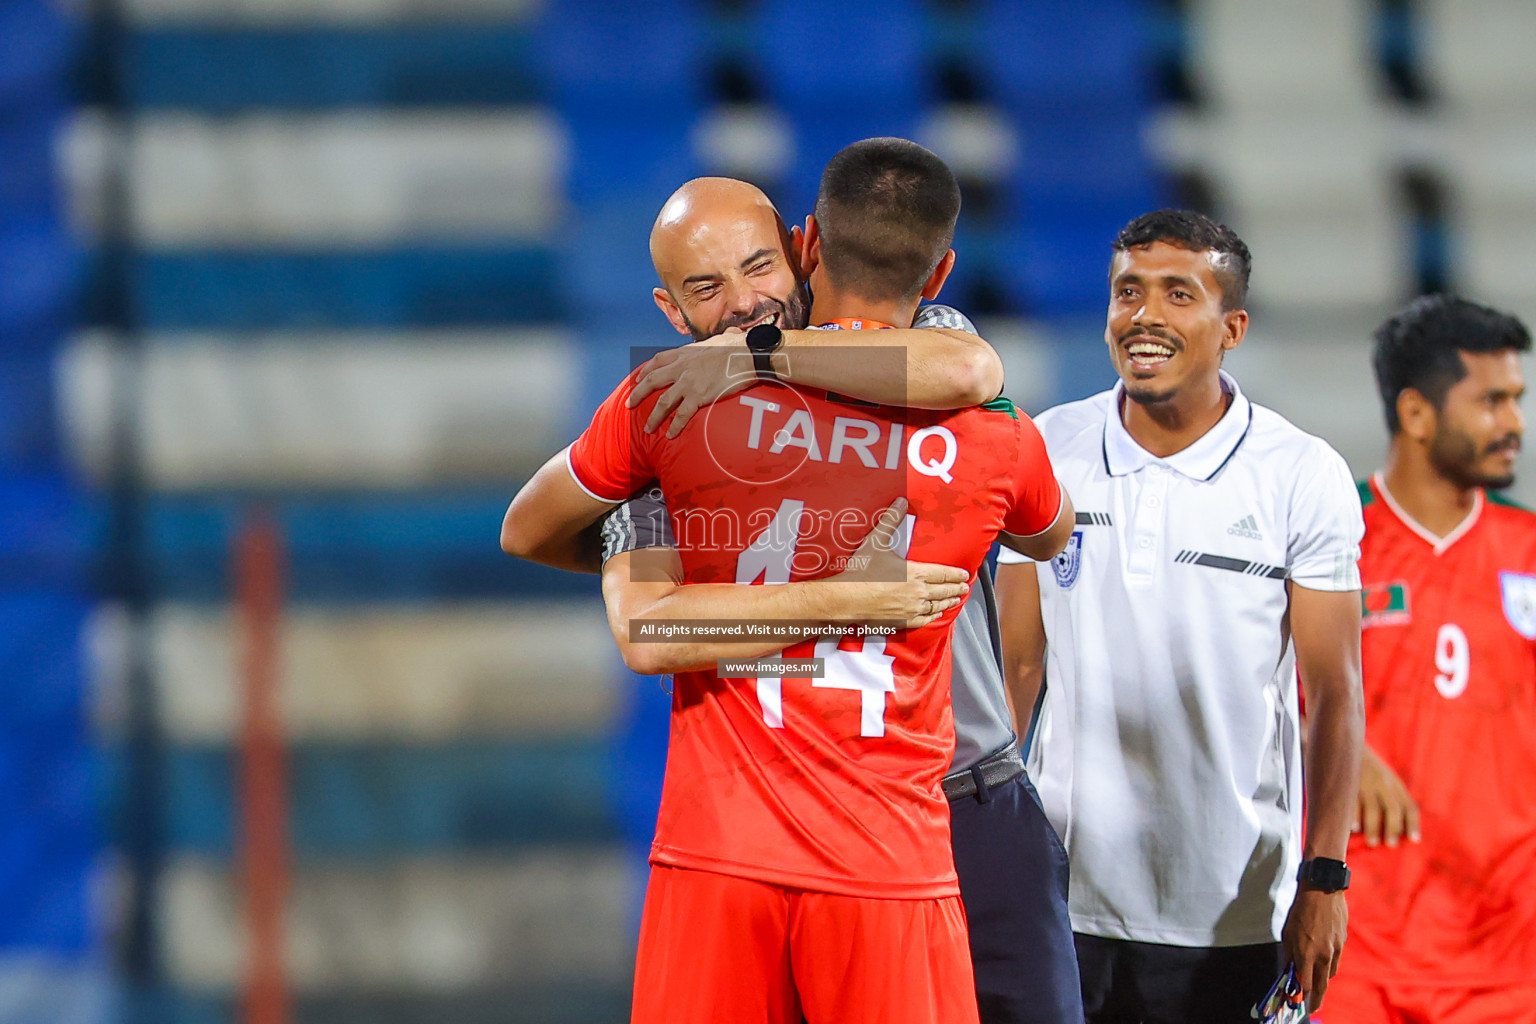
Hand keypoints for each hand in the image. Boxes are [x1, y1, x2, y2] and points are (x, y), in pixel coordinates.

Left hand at [626, 329, 754, 436]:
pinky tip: (670, 435)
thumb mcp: (719, 340)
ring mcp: (688, 382)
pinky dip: (674, 426)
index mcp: (686, 353)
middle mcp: (682, 367)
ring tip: (648, 428)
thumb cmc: (737, 347)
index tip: (638, 378)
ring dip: (653, 417)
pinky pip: (682, 414)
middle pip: (652, 381)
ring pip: (663, 402)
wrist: (747, 355)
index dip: (646, 370)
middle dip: (638, 394)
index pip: (659, 360)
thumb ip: (716, 342)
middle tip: (629, 404)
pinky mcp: (698, 396)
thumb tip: (729, 335)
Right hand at [832, 499, 969, 627]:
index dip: (956, 574)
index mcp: (916, 572)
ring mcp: (912, 609)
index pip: (943, 573)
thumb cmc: (862, 572)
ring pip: (937, 606)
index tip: (964, 574)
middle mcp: (918, 592)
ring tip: (955, 600)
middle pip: (944, 590)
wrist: (848, 599)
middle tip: (964, 587)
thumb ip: (890, 521)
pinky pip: (924, 620)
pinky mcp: (903, 622)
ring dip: (948, 602)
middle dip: (956, 588)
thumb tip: (900, 501)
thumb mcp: (876, 542)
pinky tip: (936, 615)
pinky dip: (933, 617)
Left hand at [1281, 887, 1346, 1012]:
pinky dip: (1329, 965)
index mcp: (1307, 952)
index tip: (1301, 1004)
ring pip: (1330, 973)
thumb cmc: (1300, 910)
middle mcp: (1323, 955)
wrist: (1323, 891)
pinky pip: (1336, 961)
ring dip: (1322, 979)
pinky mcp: (1343, 943)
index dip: (1303, 997)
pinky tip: (1323, 961)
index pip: (1306, 984)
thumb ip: (1290, 954)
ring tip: (1315, 981)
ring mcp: (1336, 949)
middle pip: (1322, 985)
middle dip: (1317, 999)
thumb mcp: (1288, 932)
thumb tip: (1290, 970)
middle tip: (1313, 1007)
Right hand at [1352, 744, 1419, 847]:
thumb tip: (1401, 822)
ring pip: (1372, 809)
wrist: (1344, 739)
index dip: (1413, 823)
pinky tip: (1352, 829)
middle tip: (1390, 844)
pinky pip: (1351, 803)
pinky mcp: (1347, 782)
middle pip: (1392, 809)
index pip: (1408, 805)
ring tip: (1372, 842)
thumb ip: (1392, 794)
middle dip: (1393, 828)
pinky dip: (1352, 817)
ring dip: (1373, 828)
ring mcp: (1364, 783)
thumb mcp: (1383, 775)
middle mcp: (1381, 783)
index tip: (1414, 840)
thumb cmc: (1364, 764)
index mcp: (1393, 783)